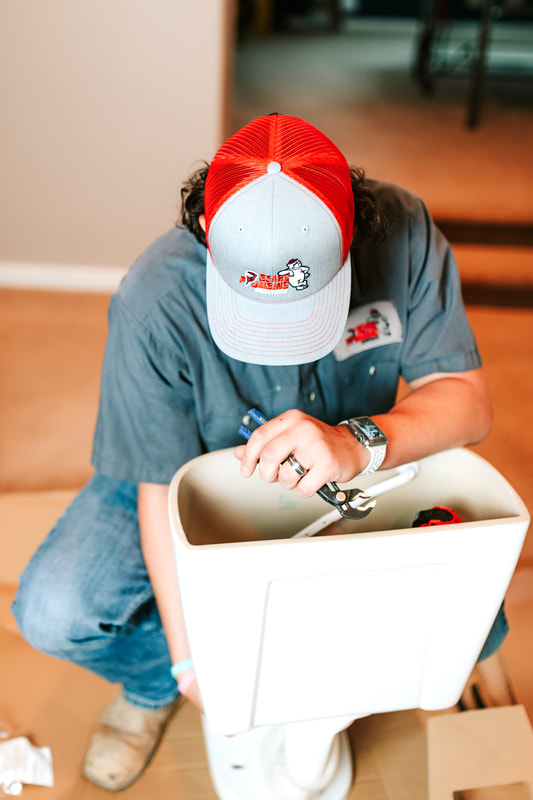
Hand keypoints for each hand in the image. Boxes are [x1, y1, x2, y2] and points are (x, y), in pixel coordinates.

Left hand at [234, 409, 368, 496]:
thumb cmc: (319, 443)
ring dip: (288, 483)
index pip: (259, 437)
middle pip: (269, 456)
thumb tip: (238, 452)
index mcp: (291, 419)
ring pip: (286, 476)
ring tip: (298, 476)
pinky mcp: (327, 464)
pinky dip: (304, 489)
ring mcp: (316, 446)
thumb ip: (264, 443)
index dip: (248, 457)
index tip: (246, 469)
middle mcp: (303, 429)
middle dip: (266, 473)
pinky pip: (304, 488)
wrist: (352, 446)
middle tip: (272, 477)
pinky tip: (311, 479)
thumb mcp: (289, 436)